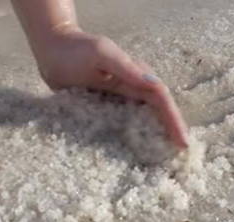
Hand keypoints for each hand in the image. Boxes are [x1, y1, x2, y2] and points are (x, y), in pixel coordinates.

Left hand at [35, 25, 188, 147]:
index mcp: (134, 75)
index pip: (160, 100)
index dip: (173, 120)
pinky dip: (127, 137)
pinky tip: (127, 154)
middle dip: (169, 131)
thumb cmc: (75, 49)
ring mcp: (115, 99)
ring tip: (159, 159)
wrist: (51, 51)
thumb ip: (125, 68)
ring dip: (151, 135)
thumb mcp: (102, 54)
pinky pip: (118, 124)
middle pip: (155, 112)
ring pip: (139, 119)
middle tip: (177, 156)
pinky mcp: (100, 107)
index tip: (182, 142)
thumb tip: (153, 85)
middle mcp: (129, 88)